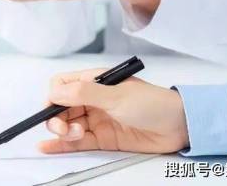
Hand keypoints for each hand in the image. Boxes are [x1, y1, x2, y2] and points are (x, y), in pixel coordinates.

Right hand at [39, 69, 188, 153]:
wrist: (178, 126)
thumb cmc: (153, 103)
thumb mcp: (116, 95)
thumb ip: (83, 93)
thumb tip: (55, 91)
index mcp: (94, 82)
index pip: (62, 85)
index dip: (53, 96)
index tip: (52, 108)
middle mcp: (93, 99)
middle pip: (60, 107)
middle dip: (56, 117)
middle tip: (64, 128)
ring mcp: (97, 119)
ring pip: (67, 124)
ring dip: (62, 131)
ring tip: (75, 135)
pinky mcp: (103, 138)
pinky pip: (76, 141)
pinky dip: (61, 144)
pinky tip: (48, 146)